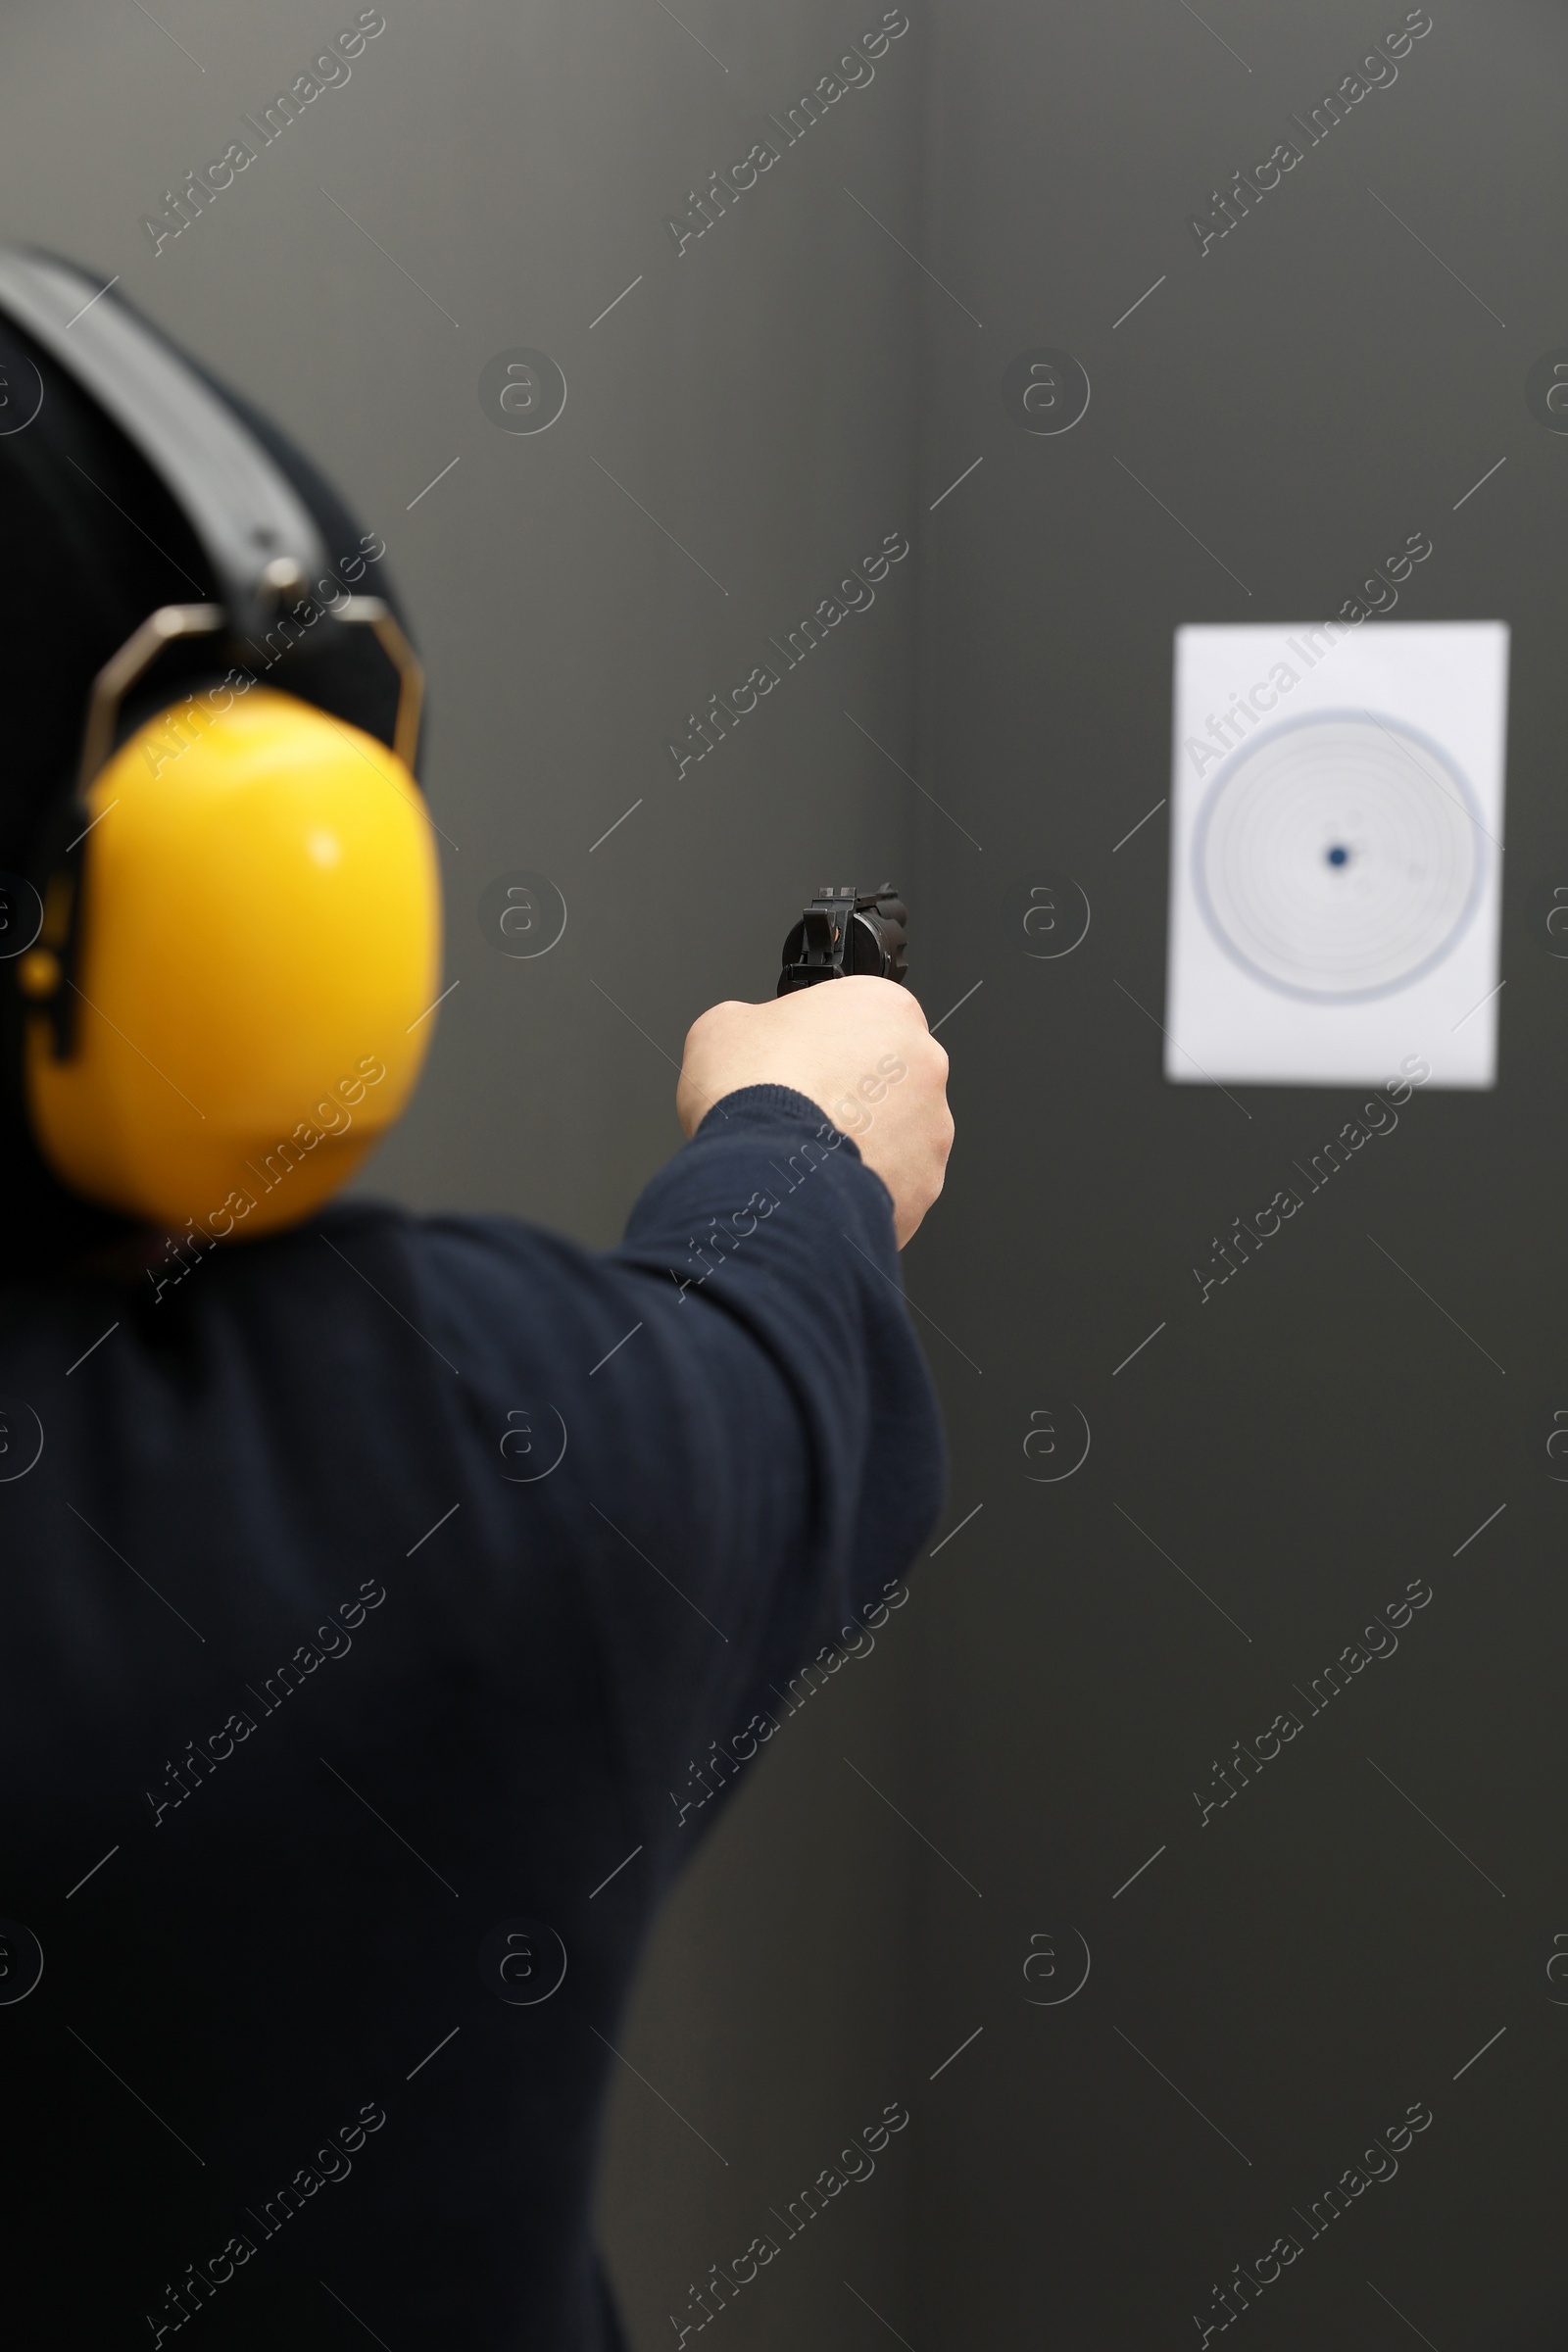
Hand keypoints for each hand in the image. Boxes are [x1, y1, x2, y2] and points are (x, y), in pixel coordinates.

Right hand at [676, 978, 952, 1246]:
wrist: (762, 1171)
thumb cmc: (754, 1093)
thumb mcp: (726, 1025)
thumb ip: (757, 1023)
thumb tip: (753, 1038)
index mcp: (886, 1007)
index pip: (865, 1017)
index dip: (827, 1041)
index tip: (807, 1059)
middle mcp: (923, 1063)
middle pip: (890, 1075)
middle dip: (855, 1092)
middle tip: (808, 1108)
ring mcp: (931, 1127)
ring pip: (900, 1133)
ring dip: (865, 1139)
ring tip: (812, 1152)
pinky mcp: (926, 1182)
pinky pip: (897, 1180)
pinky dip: (867, 1184)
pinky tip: (825, 1183)